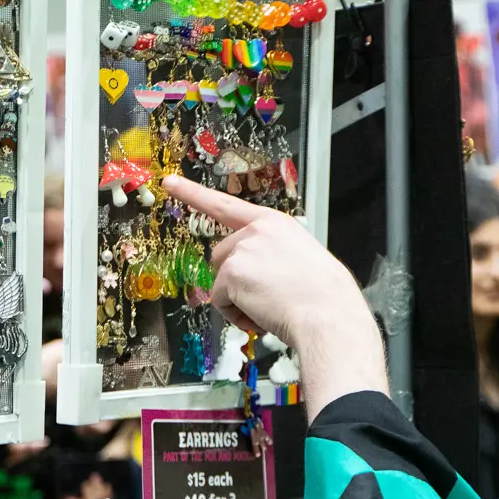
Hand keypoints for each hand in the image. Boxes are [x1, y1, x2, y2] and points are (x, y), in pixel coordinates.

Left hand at [164, 176, 387, 416]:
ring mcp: (241, 250)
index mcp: (275, 223)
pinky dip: (235, 315)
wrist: (327, 312)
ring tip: (268, 308)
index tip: (170, 182)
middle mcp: (255, 230)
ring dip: (237, 301)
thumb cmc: (323, 295)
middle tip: (265, 299)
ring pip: (220, 282)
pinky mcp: (231, 273)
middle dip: (233, 281)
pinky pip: (220, 301)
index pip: (226, 205)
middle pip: (220, 256)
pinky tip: (261, 316)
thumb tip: (256, 277)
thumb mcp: (300, 258)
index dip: (194, 193)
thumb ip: (271, 256)